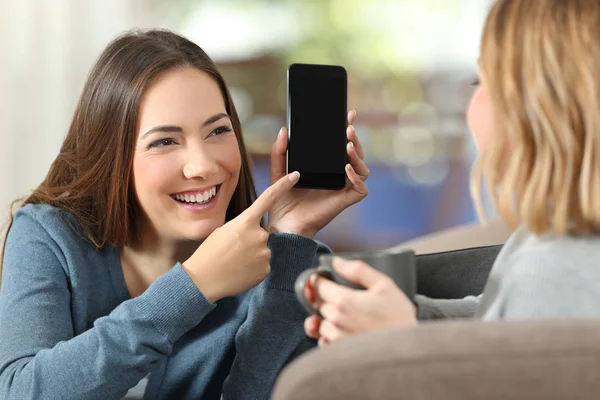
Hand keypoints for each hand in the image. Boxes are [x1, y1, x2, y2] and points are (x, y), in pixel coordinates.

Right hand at [182, 172, 299, 302]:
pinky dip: (254, 268)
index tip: (295, 175)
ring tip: (235, 262)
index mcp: (245, 221)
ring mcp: (264, 252)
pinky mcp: (266, 269)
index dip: (283, 185)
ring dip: (252, 255)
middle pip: (261, 234)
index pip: (268, 198)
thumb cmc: (209, 253)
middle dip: (251, 241)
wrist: (203, 279)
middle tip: (233, 251)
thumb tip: (256, 234)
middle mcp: (259, 235)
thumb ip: (244, 228)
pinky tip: (240, 271)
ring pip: (263, 250)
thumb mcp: (224, 231)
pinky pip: (263, 265)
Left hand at [267, 110, 369, 237]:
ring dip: (358, 155)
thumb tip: (284, 130)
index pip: (341, 147)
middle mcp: (337, 178)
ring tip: (347, 145)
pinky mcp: (344, 202)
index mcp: (325, 169)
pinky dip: (356, 177)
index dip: (348, 130)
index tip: (348, 114)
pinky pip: (361, 188)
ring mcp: (342, 190)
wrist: (282, 226)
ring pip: (363, 169)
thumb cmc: (281, 202)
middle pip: (356, 155)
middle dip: (355, 140)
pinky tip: (346, 168)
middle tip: (348, 128)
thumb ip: (279, 152)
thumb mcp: (278, 172)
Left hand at [304, 257, 417, 345]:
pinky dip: (330, 336)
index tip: (325, 279)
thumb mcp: (384, 284)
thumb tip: (337, 262)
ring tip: (348, 317)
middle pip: (318, 303)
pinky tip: (345, 332)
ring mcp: (336, 338)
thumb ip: (359, 270)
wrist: (407, 347)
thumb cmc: (398, 316)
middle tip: (345, 299)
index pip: (317, 285)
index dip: (319, 280)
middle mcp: (336, 320)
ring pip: (320, 323)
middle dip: (326, 299)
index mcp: (344, 300)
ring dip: (328, 318)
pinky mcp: (338, 352)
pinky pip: (324, 341)